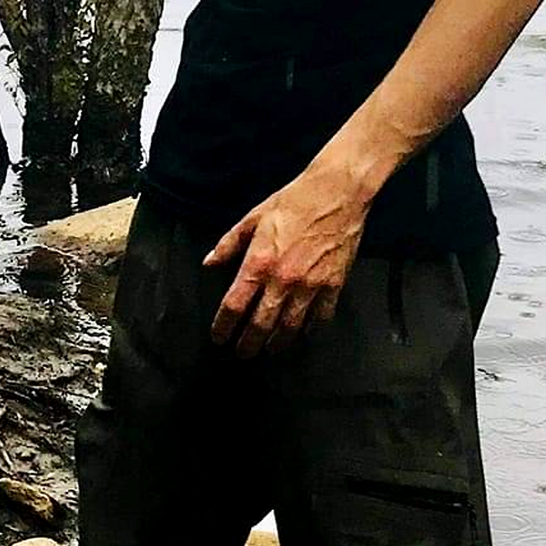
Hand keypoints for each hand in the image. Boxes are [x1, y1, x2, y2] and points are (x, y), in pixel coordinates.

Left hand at [206, 162, 372, 355]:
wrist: (336, 193)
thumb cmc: (293, 201)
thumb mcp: (252, 218)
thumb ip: (229, 244)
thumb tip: (209, 263)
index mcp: (258, 263)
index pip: (234, 305)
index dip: (224, 326)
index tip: (219, 337)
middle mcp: (282, 280)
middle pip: (261, 324)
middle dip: (249, 343)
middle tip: (242, 353)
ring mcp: (310, 285)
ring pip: (290, 326)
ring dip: (278, 342)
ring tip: (270, 349)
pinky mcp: (334, 284)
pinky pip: (321, 316)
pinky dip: (311, 328)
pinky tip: (304, 333)